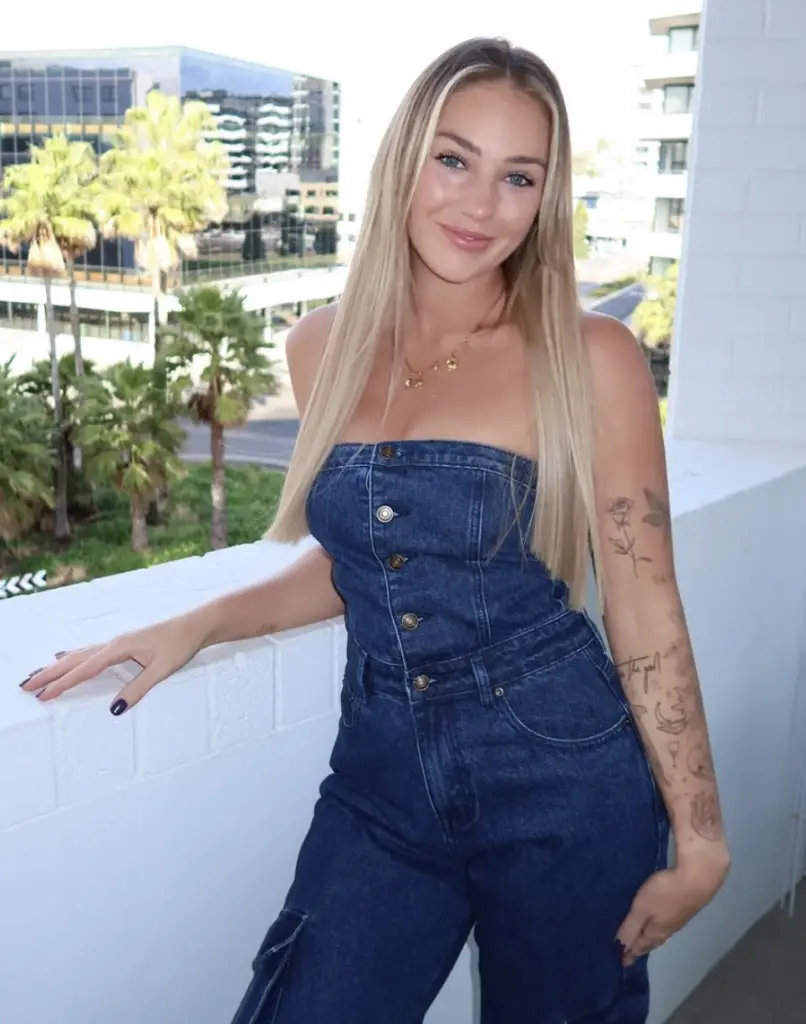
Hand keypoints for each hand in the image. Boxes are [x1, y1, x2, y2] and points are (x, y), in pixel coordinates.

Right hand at [19, 612, 207, 714]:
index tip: (43, 695)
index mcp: (119, 648)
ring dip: (57, 666)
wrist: (196, 625)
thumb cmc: (180, 645)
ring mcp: (118, 642)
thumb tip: (115, 709)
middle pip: (75, 660)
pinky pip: (89, 651)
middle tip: (25, 686)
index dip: (63, 684)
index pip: (85, 669)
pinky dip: (73, 657)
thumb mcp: (162, 670)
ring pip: (79, 655)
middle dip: (49, 674)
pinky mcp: (124, 644)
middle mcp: (114, 643)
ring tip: (37, 674)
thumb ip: (138, 688)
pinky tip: (65, 657)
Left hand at [616, 844, 729, 964]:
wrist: (698, 879)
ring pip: (659, 932)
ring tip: (641, 937)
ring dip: (649, 936)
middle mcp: (667, 929)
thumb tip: (620, 949)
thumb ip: (630, 927)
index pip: (640, 946)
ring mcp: (677, 918)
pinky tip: (657, 918)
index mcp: (655, 932)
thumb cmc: (665, 893)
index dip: (630, 953)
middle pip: (651, 941)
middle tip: (630, 952)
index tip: (622, 962)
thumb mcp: (642, 909)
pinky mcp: (683, 907)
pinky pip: (666, 922)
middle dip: (640, 946)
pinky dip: (657, 925)